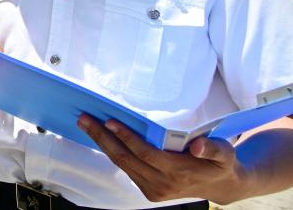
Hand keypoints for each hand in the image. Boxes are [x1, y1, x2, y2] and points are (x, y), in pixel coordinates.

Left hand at [79, 116, 246, 204]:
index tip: (110, 121)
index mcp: (178, 172)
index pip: (145, 153)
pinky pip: (126, 168)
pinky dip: (111, 151)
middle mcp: (162, 184)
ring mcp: (153, 189)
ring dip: (102, 143)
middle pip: (126, 158)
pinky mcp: (148, 191)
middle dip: (102, 137)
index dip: (127, 137)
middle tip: (84, 118)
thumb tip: (198, 146)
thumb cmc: (220, 163)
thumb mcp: (225, 153)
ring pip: (122, 164)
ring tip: (85, 123)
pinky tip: (100, 136)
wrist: (221, 186)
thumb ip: (213, 148)